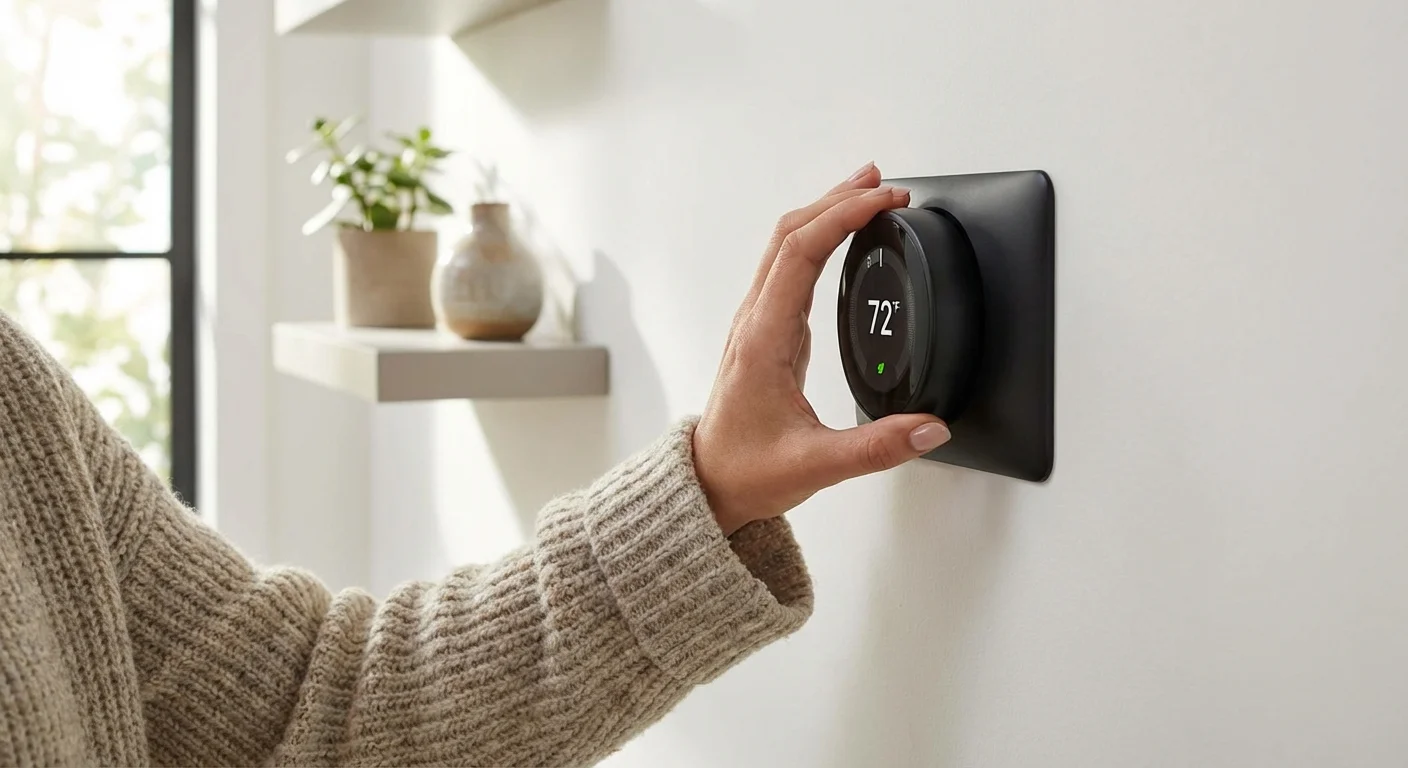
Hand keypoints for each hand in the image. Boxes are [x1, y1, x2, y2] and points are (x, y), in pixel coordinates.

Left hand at [694, 163, 952, 535]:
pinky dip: (818, 239)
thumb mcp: (817, 465)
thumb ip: (878, 448)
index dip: (843, 217)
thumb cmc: (745, 470)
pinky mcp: (767, 332)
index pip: (801, 253)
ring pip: (786, 245)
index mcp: (764, 340)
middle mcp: (756, 322)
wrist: (707, 484)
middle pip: (790, 234)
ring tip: (866, 193)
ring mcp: (758, 323)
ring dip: (825, 212)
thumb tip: (930, 428)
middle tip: (884, 184)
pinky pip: (789, 267)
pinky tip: (840, 238)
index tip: (884, 201)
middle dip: (837, 199)